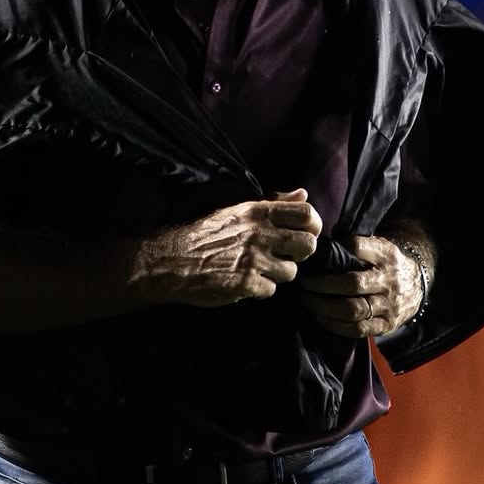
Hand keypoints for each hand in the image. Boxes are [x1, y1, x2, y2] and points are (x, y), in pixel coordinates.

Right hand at [133, 189, 320, 307]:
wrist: (171, 260)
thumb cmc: (203, 234)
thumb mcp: (236, 210)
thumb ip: (273, 203)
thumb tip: (303, 192)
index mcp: (257, 212)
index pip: (305, 213)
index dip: (312, 225)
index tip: (305, 233)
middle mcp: (259, 233)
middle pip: (308, 245)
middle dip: (300, 253)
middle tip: (285, 255)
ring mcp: (254, 260)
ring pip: (292, 272)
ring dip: (278, 274)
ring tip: (259, 270)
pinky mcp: (247, 284)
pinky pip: (271, 291)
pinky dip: (261, 290)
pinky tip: (245, 283)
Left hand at [298, 233, 425, 336]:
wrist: (417, 286)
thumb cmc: (385, 264)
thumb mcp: (378, 247)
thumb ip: (356, 245)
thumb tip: (321, 247)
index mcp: (385, 255)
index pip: (358, 247)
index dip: (335, 250)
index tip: (314, 255)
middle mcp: (388, 280)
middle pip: (353, 283)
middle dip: (323, 284)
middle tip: (303, 283)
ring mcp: (389, 305)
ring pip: (353, 309)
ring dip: (324, 307)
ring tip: (307, 301)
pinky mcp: (386, 325)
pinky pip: (358, 329)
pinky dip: (335, 325)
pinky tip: (320, 318)